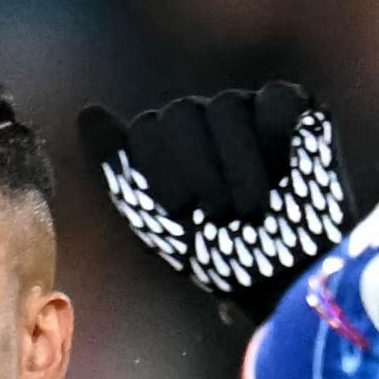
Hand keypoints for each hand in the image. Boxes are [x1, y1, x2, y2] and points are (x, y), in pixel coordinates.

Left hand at [77, 82, 349, 323]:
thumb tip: (87, 111)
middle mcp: (201, 117)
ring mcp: (246, 107)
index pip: (146, 130)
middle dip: (198, 171)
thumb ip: (116, 164)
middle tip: (218, 218)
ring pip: (227, 107)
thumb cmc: (215, 255)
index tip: (182, 211)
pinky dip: (276, 133)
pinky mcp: (292, 107)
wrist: (286, 279)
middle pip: (181, 114)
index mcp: (165, 139)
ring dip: (240, 167)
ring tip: (252, 211)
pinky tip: (285, 168)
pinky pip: (276, 99)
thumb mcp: (153, 218)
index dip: (160, 170)